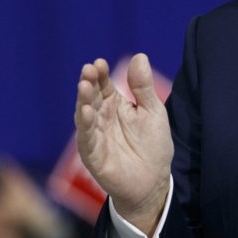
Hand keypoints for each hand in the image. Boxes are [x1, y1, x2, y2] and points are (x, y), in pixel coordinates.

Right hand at [75, 53, 172, 234]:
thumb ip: (143, 87)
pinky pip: (87, 140)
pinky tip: (86, 113)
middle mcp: (101, 117)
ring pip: (85, 115)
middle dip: (89, 83)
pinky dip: (85, 127)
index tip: (99, 63)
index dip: (100, 74)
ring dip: (83, 101)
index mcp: (114, 105)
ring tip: (84, 86)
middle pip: (91, 97)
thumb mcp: (152, 111)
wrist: (154, 181)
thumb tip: (139, 56)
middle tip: (89, 70)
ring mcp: (95, 136)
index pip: (103, 85)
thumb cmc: (152, 145)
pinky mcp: (93, 155)